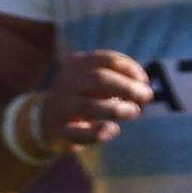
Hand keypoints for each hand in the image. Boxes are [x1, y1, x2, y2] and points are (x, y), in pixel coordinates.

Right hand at [38, 50, 152, 147]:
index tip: (145, 80)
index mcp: (77, 64)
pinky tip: (114, 130)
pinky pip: (79, 133)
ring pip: (88, 107)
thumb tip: (146, 90)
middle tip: (147, 96)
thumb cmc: (81, 98)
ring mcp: (60, 106)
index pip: (107, 59)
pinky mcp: (57, 131)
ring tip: (134, 112)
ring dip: (116, 110)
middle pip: (99, 79)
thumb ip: (118, 82)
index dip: (130, 68)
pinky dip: (100, 132)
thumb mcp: (94, 82)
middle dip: (127, 87)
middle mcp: (66, 82)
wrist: (44, 121)